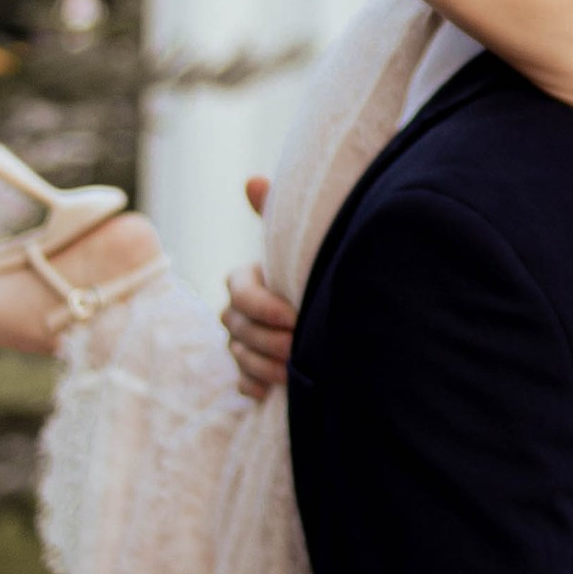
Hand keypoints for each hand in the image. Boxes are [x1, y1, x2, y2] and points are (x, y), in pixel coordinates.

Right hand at [223, 184, 296, 400]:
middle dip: (268, 339)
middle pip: (237, 327)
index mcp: (245, 280)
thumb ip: (274, 216)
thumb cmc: (313, 271)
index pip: (239, 292)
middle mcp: (236, 312)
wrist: (336, 313)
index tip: (295, 316)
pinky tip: (273, 392)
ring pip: (239, 355)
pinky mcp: (250, 372)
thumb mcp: (299, 246)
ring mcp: (240, 343)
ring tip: (294, 372)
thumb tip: (253, 181)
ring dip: (264, 365)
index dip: (263, 305)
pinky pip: (242, 383)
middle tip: (300, 347)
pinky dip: (256, 386)